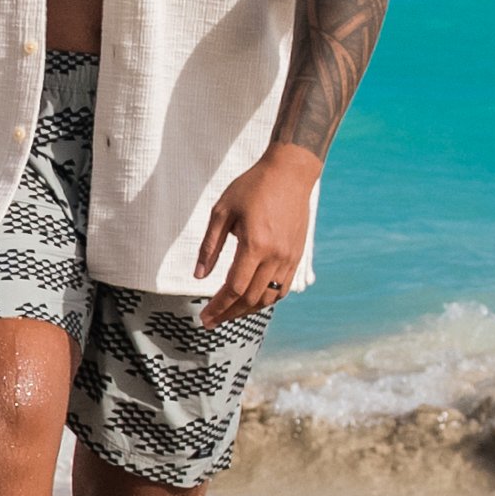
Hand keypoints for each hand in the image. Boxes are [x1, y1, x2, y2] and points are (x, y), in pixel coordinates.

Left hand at [193, 145, 320, 324]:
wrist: (289, 173)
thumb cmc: (252, 188)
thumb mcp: (222, 212)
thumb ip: (209, 246)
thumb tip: (198, 276)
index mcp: (255, 245)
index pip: (234, 288)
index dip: (218, 306)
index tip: (204, 318)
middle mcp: (276, 256)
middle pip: (251, 298)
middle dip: (229, 314)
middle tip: (210, 322)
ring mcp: (289, 258)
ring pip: (269, 297)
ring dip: (248, 311)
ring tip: (228, 314)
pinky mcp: (296, 256)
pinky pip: (282, 287)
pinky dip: (266, 299)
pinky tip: (252, 302)